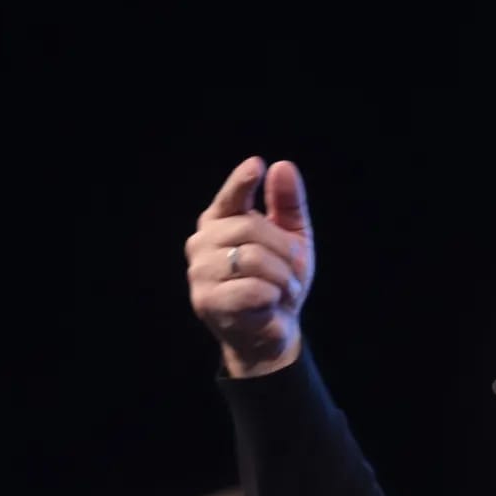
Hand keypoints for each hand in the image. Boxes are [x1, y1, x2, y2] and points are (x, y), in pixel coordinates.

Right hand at [185, 156, 313, 377]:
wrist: (273, 330)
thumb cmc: (278, 280)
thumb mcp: (292, 239)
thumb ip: (287, 204)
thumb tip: (282, 167)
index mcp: (221, 223)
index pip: (231, 198)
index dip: (241, 182)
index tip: (256, 166)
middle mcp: (202, 243)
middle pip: (249, 228)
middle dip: (285, 250)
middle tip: (295, 270)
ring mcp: (200, 272)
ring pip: (252, 258)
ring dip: (282, 276)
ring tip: (282, 289)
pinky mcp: (207, 301)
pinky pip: (253, 289)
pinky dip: (273, 296)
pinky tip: (270, 304)